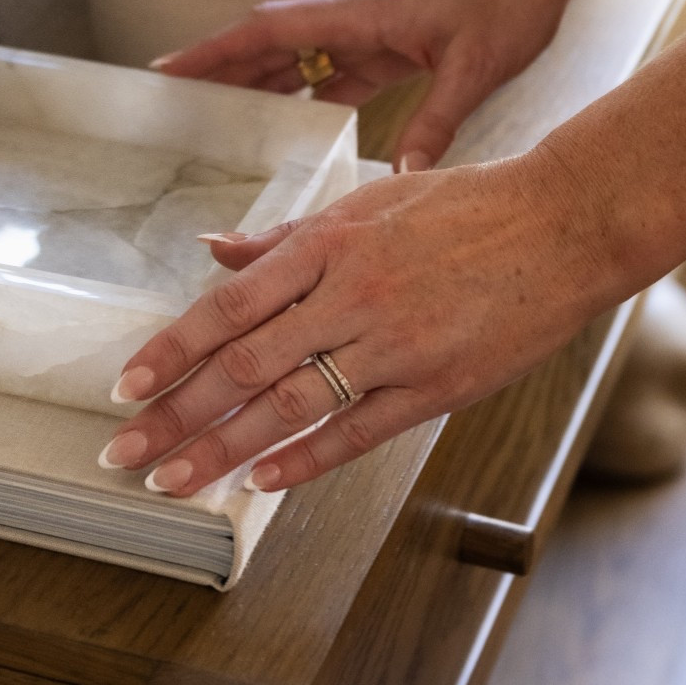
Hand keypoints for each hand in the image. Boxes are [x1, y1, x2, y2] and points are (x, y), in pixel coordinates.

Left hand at [100, 148, 628, 494]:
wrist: (563, 225)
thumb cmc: (464, 206)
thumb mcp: (365, 201)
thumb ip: (284, 238)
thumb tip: (213, 246)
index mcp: (327, 245)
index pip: (227, 308)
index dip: (169, 351)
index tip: (125, 387)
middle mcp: (350, 297)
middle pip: (242, 367)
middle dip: (174, 416)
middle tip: (123, 453)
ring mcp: (393, 347)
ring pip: (289, 408)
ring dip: (222, 451)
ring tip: (174, 482)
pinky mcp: (435, 387)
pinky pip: (357, 433)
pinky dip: (304, 460)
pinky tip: (261, 483)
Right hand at [153, 0, 586, 170]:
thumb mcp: (477, 66)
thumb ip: (438, 120)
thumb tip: (402, 175)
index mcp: (358, 13)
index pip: (268, 31)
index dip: (214, 51)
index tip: (167, 68)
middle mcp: (352, 15)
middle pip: (269, 43)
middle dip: (220, 70)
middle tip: (174, 103)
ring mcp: (369, 25)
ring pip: (299, 56)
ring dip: (260, 82)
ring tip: (220, 118)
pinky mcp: (390, 37)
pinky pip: (334, 67)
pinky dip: (307, 91)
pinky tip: (297, 120)